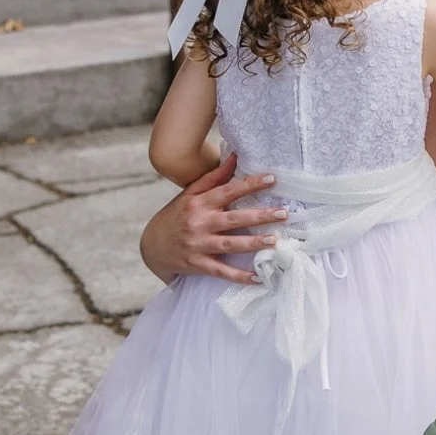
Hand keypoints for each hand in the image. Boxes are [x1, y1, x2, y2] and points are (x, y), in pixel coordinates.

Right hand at [139, 153, 286, 285]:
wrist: (152, 246)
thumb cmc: (177, 216)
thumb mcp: (190, 194)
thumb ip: (213, 178)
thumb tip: (235, 157)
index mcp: (200, 203)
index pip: (229, 190)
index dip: (251, 184)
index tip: (273, 179)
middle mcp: (200, 222)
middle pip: (234, 219)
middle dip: (259, 216)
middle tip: (283, 213)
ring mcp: (199, 244)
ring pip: (230, 245)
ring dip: (253, 243)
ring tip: (275, 241)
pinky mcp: (198, 264)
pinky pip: (221, 271)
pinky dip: (239, 276)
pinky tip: (258, 278)